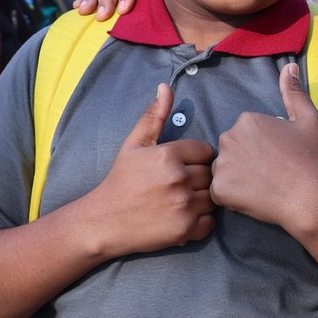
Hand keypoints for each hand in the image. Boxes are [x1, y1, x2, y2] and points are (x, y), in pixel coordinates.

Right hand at [86, 84, 216, 255]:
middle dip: (200, 179)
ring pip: (213, 197)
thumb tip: (166, 87)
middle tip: (181, 186)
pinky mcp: (185, 230)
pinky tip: (184, 216)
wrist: (104, 221)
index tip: (182, 167)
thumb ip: (154, 116)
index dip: (196, 159)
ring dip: (203, 199)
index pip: (205, 151)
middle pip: (211, 174)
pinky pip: (211, 222)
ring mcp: (184, 206)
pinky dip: (202, 221)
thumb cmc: (120, 180)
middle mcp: (178, 179)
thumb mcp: (134, 145)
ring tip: (183, 201)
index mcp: (168, 155)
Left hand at [211, 63, 317, 229]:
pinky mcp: (219, 189)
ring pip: (223, 171)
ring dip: (236, 179)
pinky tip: (253, 197)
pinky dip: (232, 197)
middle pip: (231, 150)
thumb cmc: (311, 157)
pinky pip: (219, 192)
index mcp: (246, 120)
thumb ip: (294, 92)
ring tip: (261, 186)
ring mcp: (222, 164)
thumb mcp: (308, 119)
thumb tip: (289, 67)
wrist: (310, 195)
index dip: (260, 148)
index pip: (244, 134)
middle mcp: (229, 137)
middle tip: (268, 173)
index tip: (276, 158)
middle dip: (244, 161)